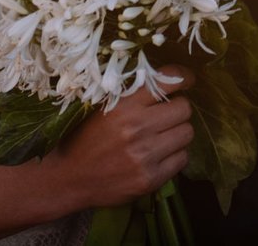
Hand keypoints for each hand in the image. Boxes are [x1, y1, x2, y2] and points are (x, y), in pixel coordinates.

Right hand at [52, 66, 196, 208]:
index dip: (184, 78)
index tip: (187, 80)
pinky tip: (159, 155)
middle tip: (168, 114)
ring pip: (187, 133)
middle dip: (179, 109)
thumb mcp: (101, 107)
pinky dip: (175, 156)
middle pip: (184, 109)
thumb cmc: (85, 139)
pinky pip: (182, 159)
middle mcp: (137, 128)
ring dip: (178, 132)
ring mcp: (145, 155)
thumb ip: (130, 94)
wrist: (69, 178)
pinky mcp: (151, 179)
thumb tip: (165, 79)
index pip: (168, 82)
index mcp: (123, 105)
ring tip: (163, 136)